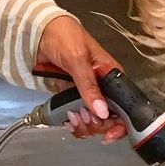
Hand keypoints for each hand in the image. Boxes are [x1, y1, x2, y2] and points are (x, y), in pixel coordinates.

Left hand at [35, 16, 127, 143]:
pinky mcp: (71, 97)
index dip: (119, 123)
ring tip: (72, 117)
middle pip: (109, 119)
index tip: (107, 133)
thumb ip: (89, 86)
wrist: (39, 32)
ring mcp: (87, 94)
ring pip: (93, 122)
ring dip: (84, 125)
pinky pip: (79, 118)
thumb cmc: (64, 38)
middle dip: (96, 125)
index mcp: (112, 76)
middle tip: (81, 118)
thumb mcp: (78, 59)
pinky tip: (68, 119)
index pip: (125, 106)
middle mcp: (103, 88)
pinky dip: (74, 123)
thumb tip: (102, 112)